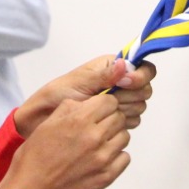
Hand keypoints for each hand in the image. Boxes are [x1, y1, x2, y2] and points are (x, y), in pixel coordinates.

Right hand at [0, 93, 130, 188]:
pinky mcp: (106, 176)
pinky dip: (116, 156)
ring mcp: (102, 158)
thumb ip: (71, 107)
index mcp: (79, 120)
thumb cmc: (36, 157)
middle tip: (98, 126)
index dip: (104, 103)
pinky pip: (125, 157)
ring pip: (124, 136)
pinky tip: (101, 157)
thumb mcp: (48, 123)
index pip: (110, 101)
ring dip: (114, 136)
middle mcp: (94, 137)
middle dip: (110, 118)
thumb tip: (88, 102)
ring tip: (99, 142)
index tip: (98, 109)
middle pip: (120, 117)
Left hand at [14, 55, 155, 136]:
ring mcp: (119, 102)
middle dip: (129, 95)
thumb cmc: (56, 97)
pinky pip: (133, 122)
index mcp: (112, 67)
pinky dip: (122, 123)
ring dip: (124, 110)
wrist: (42, 121)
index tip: (126, 83)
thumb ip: (104, 75)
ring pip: (140, 106)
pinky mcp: (116, 120)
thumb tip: (125, 64)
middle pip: (145, 89)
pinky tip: (103, 123)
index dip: (141, 76)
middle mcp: (119, 83)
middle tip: (108, 99)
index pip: (143, 68)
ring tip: (100, 111)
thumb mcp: (79, 83)